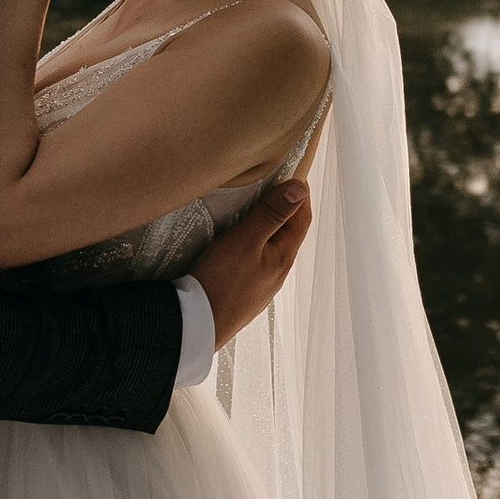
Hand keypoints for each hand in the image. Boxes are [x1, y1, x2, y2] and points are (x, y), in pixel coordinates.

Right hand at [190, 178, 311, 346]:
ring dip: (268, 226)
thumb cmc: (220, 282)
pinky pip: (256, 261)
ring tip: (252, 209)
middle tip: (271, 185)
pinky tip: (237, 243)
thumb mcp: (245, 240)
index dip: (300, 193)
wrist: (197, 325)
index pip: (302, 218)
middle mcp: (278, 273)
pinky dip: (253, 243)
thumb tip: (300, 189)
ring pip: (271, 247)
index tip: (291, 172)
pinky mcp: (244, 292)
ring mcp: (262, 285)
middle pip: (289, 232)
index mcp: (284, 257)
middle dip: (285, 207)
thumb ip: (271, 214)